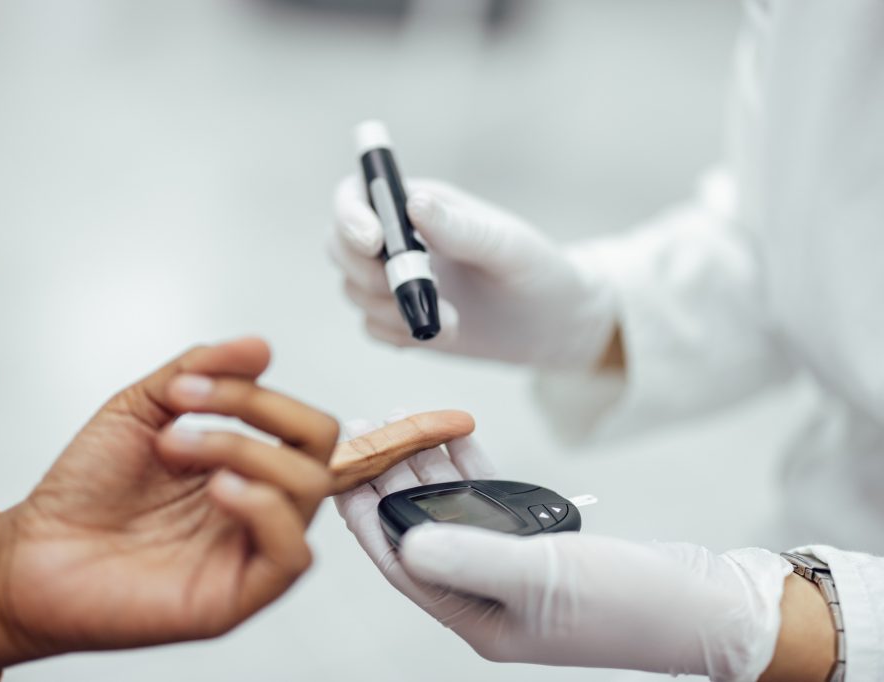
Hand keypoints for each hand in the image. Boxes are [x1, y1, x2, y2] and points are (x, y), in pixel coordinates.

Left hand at [0, 338, 338, 673]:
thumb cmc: (84, 489)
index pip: (301, 423)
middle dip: (257, 411)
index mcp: (245, 464)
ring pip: (308, 489)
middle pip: (319, 448)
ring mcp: (249, 548)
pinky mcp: (237, 593)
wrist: (32, 550)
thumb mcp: (140, 407)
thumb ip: (201, 369)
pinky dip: (264, 508)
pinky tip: (219, 489)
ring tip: (177, 448)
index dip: (258, 392)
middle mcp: (256, 505)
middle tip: (185, 414)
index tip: (188, 385)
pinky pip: (292, 555)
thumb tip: (260, 346)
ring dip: (244, 448)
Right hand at [330, 176, 616, 368]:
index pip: (358, 194)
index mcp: (420, 204)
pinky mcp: (398, 317)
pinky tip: (444, 334)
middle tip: (408, 292)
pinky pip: (372, 326)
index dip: (351, 215)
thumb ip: (460, 228)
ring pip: (354, 290)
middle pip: (339, 244)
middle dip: (365, 273)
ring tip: (451, 321)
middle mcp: (398, 237)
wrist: (552, 325)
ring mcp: (394, 279)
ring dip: (393, 310)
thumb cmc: (538, 272)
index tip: (373, 243)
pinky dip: (399, 335)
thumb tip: (413, 203)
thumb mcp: (507, 247)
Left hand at [335, 415, 826, 680]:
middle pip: (421, 526)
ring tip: (399, 417)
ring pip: (451, 506)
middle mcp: (485, 592)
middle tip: (365, 426)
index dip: (366, 516)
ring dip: (425, 463)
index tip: (339, 470)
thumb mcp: (545, 578)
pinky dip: (471, 465)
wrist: (709, 607)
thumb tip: (408, 539)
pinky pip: (489, 497)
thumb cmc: (633, 606)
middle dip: (390, 477)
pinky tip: (452, 432)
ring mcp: (510, 564)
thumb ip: (472, 557)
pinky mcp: (537, 541)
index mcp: (477, 617)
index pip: (403, 562)